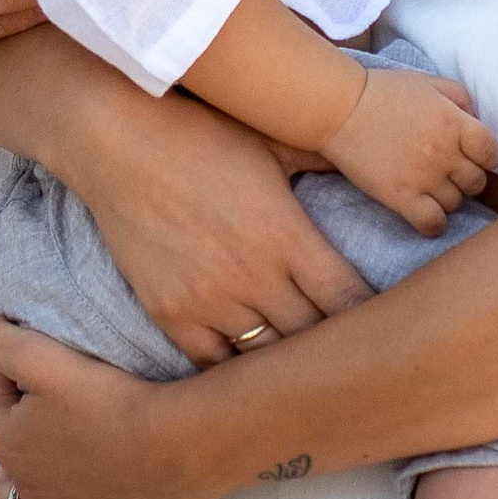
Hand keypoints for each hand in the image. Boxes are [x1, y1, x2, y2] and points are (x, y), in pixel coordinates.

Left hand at [0, 318, 188, 498]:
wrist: (175, 447)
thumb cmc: (113, 400)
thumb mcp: (44, 356)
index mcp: (6, 436)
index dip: (15, 366)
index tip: (51, 356)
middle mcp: (20, 480)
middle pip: (7, 438)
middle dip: (21, 414)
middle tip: (62, 394)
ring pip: (12, 495)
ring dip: (16, 472)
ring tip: (42, 450)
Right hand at [60, 85, 370, 364]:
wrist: (115, 138)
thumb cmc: (201, 132)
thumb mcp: (274, 141)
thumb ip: (323, 162)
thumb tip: (374, 166)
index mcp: (288, 237)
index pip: (351, 302)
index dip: (372, 316)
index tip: (382, 319)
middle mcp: (253, 278)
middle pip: (315, 339)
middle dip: (336, 342)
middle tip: (350, 346)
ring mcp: (208, 301)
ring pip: (267, 359)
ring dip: (287, 357)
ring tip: (303, 359)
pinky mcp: (169, 313)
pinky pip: (214, 364)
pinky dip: (235, 366)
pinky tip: (249, 359)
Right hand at [324, 66, 497, 234]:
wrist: (340, 109)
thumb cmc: (383, 92)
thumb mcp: (428, 82)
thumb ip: (459, 97)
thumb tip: (476, 118)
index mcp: (455, 123)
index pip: (492, 153)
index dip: (488, 158)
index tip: (476, 159)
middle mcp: (445, 152)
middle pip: (476, 182)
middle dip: (466, 179)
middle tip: (448, 173)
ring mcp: (424, 177)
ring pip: (455, 204)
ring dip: (447, 198)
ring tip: (430, 189)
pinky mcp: (401, 197)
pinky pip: (433, 223)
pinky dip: (435, 224)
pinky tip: (426, 215)